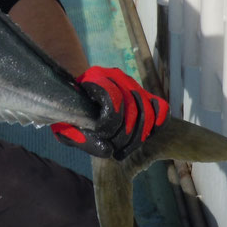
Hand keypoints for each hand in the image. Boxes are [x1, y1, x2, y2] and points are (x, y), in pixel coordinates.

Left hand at [51, 66, 167, 159]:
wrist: (78, 94)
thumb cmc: (70, 111)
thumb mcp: (65, 124)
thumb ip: (79, 137)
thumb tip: (107, 150)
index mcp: (94, 77)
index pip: (113, 100)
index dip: (109, 125)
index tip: (102, 136)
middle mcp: (116, 76)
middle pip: (133, 109)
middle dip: (125, 136)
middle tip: (115, 150)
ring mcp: (132, 83)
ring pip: (148, 112)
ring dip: (138, 137)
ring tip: (124, 150)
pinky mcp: (145, 93)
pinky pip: (161, 109)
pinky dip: (156, 126)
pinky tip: (143, 138)